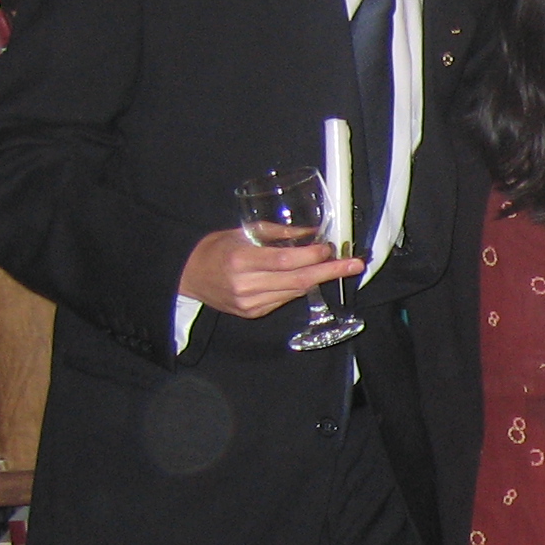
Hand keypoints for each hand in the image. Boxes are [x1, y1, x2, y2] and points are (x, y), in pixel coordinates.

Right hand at [177, 226, 360, 318]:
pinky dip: (298, 288)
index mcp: (241, 260)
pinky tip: (305, 277)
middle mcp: (246, 285)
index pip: (285, 261)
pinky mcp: (252, 313)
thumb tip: (312, 232)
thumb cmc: (216, 248)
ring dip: (317, 279)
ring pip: (294, 292)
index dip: (311, 256)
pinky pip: (284, 300)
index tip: (331, 248)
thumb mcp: (242, 232)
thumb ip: (278, 233)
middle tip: (355, 264)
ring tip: (336, 267)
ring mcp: (250, 303)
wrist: (189, 275)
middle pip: (297, 281)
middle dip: (330, 272)